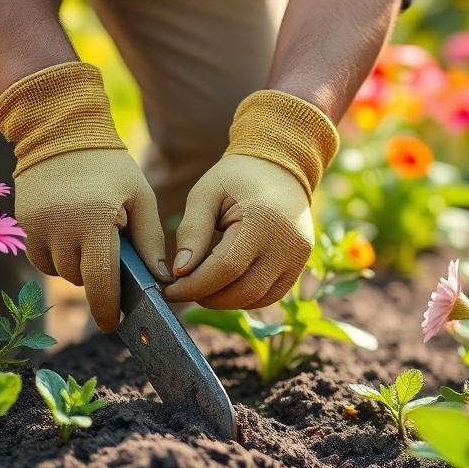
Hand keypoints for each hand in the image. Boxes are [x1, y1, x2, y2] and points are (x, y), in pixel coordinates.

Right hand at [16, 149, 167, 330]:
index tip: (114, 325)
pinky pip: (40, 257)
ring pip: (59, 272)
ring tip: (93, 241)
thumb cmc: (111, 166)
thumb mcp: (141, 197)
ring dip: (76, 268)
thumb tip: (160, 280)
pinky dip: (57, 256)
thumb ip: (151, 240)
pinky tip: (72, 237)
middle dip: (97, 279)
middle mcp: (60, 228)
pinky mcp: (22, 222)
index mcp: (94, 222)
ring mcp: (36, 226)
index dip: (108, 308)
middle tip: (113, 264)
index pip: (101, 281)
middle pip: (80, 280)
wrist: (61, 132)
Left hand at [163, 90, 338, 308]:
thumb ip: (192, 232)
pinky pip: (270, 295)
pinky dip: (245, 297)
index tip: (169, 289)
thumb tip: (180, 273)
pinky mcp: (300, 265)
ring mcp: (297, 257)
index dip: (194, 285)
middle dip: (207, 297)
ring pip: (257, 298)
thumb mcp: (205, 195)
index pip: (224, 269)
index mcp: (262, 220)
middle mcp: (286, 243)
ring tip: (203, 286)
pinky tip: (226, 285)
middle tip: (183, 290)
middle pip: (242, 291)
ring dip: (225, 301)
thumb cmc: (237, 178)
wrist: (280, 167)